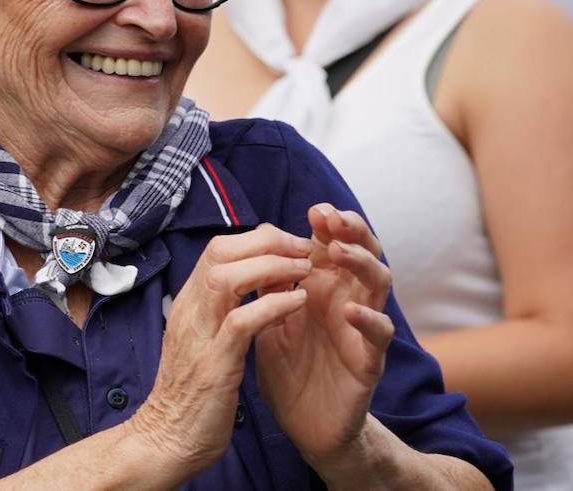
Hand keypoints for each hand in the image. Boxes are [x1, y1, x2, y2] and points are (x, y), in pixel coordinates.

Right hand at [131, 225, 312, 473]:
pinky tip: (298, 302)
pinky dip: (273, 305)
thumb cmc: (191, 393)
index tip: (289, 246)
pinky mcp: (214, 363)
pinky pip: (243, 321)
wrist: (168, 439)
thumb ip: (220, 312)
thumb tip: (250, 286)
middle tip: (304, 248)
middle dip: (267, 241)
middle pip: (221, 251)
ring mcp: (200, 335)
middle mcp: (190, 310)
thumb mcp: (203, 341)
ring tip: (304, 269)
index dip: (256, 239)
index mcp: (189, 304)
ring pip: (227, 277)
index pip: (217, 250)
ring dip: (272, 265)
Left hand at [255, 204, 394, 467]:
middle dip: (352, 231)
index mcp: (322, 289)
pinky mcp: (368, 362)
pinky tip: (352, 311)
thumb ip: (268, 289)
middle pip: (362, 253)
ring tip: (337, 253)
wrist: (304, 426)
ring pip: (379, 284)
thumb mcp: (270, 322)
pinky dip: (370, 319)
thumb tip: (257, 250)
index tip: (313, 210)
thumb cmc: (289, 370)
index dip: (328, 226)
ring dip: (361, 263)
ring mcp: (361, 330)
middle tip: (332, 219)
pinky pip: (380, 336)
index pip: (333, 246)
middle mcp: (347, 301)